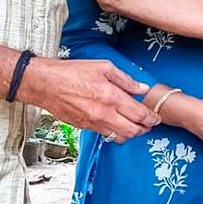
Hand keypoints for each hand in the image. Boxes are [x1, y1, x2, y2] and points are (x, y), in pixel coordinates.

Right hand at [18, 58, 158, 143]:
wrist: (46, 84)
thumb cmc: (72, 72)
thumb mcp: (103, 67)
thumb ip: (125, 80)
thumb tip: (142, 88)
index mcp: (111, 97)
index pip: (138, 114)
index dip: (151, 118)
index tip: (156, 118)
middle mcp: (104, 114)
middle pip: (131, 131)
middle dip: (144, 129)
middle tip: (150, 125)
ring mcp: (93, 123)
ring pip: (118, 136)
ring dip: (131, 134)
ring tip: (136, 127)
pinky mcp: (84, 127)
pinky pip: (105, 135)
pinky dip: (115, 133)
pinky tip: (118, 125)